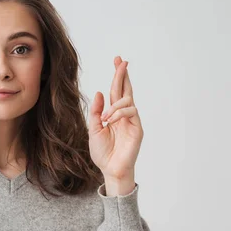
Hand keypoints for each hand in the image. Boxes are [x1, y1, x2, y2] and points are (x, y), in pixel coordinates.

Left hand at [88, 56, 143, 179]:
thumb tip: (100, 92)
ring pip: (127, 100)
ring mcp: (132, 121)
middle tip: (122, 61)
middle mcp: (124, 115)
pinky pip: (131, 112)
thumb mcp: (93, 130)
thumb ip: (96, 112)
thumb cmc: (102, 152)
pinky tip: (110, 120)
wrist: (110, 169)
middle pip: (125, 90)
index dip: (118, 76)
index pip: (116, 91)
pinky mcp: (137, 128)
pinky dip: (119, 113)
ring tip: (105, 118)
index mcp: (113, 114)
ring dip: (114, 105)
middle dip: (123, 75)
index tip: (117, 61)